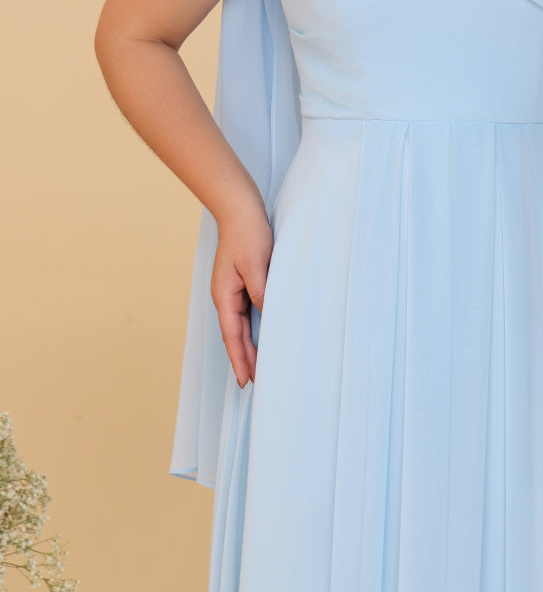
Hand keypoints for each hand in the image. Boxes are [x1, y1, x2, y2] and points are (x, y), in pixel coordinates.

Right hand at [209, 204, 273, 387]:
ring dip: (250, 346)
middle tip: (256, 383)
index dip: (239, 359)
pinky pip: (248, 312)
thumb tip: (269, 316)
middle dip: (245, 359)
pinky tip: (265, 335)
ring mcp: (233, 290)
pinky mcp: (243, 282)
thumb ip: (262, 291)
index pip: (232, 335)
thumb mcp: (257, 263)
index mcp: (225, 295)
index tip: (245, 381)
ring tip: (261, 368)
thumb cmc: (248, 233)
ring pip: (242, 325)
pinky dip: (255, 328)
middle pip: (235, 335)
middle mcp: (226, 296)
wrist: (240, 208)